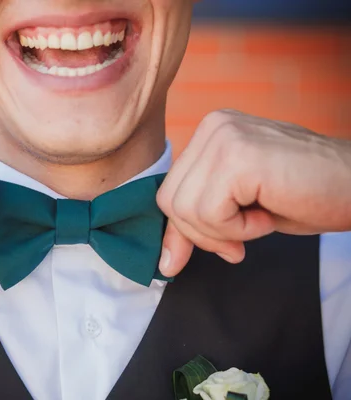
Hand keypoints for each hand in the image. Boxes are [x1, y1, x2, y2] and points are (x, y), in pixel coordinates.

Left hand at [157, 109, 350, 276]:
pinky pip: (210, 212)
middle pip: (170, 200)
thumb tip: (165, 263)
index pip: (169, 190)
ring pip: (184, 209)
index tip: (201, 253)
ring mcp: (224, 137)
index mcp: (211, 133)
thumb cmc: (307, 196)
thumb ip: (198, 225)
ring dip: (224, 232)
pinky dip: (239, 229)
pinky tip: (268, 216)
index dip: (183, 229)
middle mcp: (213, 127)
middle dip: (203, 234)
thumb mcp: (239, 211)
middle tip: (240, 242)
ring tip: (261, 219)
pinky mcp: (238, 156)